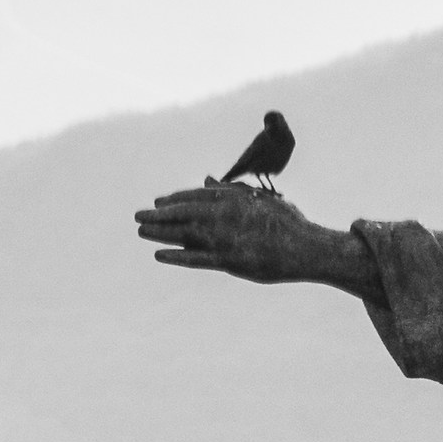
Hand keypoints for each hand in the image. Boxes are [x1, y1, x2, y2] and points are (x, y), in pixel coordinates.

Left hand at [134, 181, 358, 287]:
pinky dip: (175, 256)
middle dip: (157, 215)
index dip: (173, 200)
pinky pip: (195, 259)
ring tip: (141, 231)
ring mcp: (224, 238)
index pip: (194, 197)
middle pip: (182, 213)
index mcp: (231, 197)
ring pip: (182, 234)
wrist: (305, 247)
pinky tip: (159, 254)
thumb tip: (206, 180)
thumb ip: (230, 190)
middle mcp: (223, 215)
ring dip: (159, 232)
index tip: (158, 202)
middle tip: (138, 215)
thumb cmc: (285, 221)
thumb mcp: (258, 198)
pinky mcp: (228, 261)